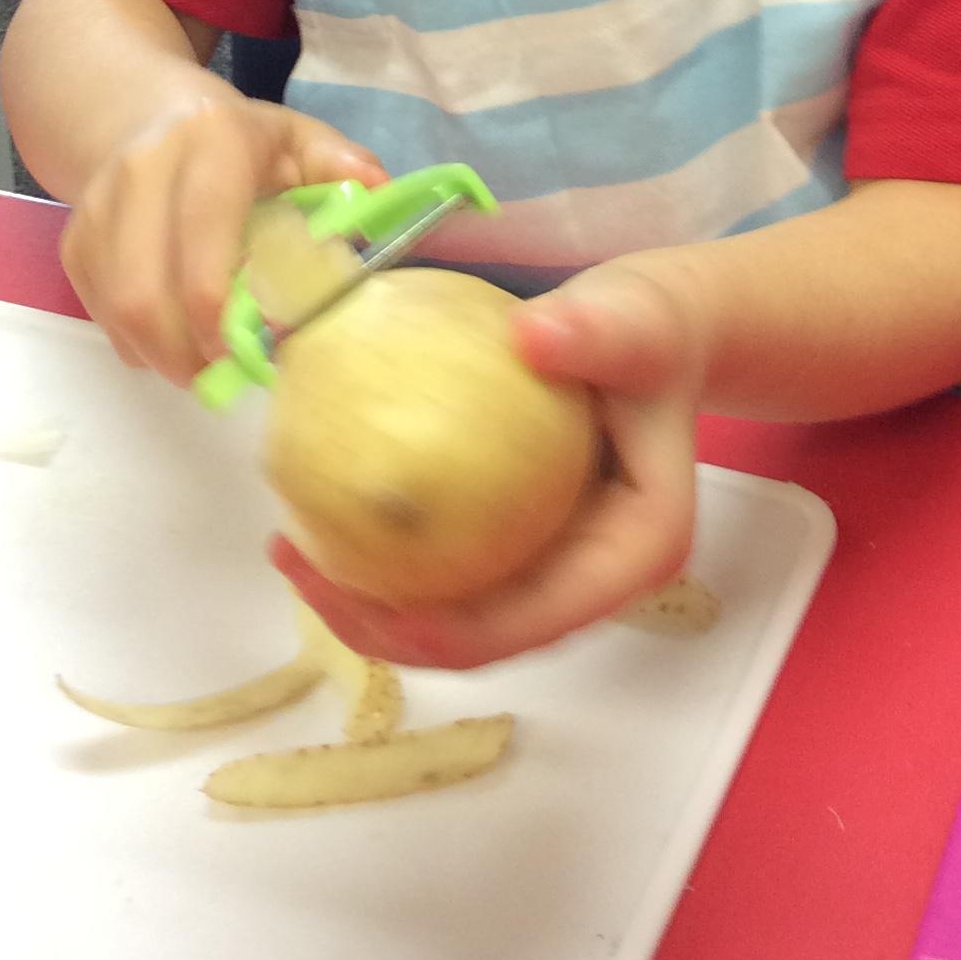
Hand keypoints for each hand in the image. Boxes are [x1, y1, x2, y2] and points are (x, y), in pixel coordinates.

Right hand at [62, 93, 385, 383]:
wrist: (140, 112)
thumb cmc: (236, 139)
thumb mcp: (294, 137)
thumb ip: (339, 163)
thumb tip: (380, 193)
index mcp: (210, 142)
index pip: (201, 230)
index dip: (212, 300)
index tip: (236, 350)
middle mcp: (143, 169)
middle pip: (143, 284)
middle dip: (179, 349)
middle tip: (216, 376)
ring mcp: (99, 204)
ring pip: (114, 304)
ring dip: (155, 352)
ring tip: (196, 366)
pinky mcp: (74, 238)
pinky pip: (95, 306)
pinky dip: (130, 338)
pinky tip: (166, 340)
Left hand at [268, 255, 709, 668]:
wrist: (668, 329)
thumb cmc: (659, 329)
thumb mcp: (637, 319)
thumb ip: (599, 329)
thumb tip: (533, 337)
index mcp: (632, 554)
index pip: (522, 622)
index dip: (428, 627)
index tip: (345, 577)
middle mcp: (593, 580)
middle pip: (477, 641)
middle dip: (378, 624)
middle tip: (293, 559)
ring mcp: (556, 567)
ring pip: (456, 617)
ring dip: (372, 600)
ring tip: (292, 546)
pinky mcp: (526, 540)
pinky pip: (451, 565)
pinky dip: (390, 553)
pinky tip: (329, 506)